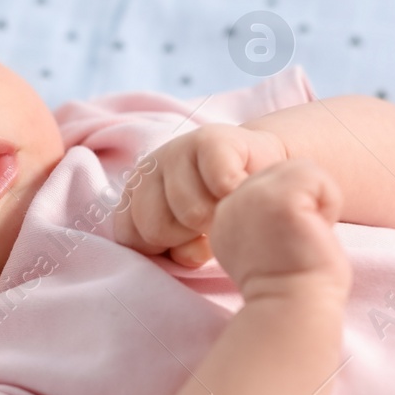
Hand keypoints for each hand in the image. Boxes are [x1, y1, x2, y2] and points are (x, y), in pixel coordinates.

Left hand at [113, 124, 287, 266]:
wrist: (263, 169)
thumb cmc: (223, 212)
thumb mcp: (195, 242)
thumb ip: (183, 255)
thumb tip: (191, 255)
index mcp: (135, 198)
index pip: (131, 240)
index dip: (167, 251)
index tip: (190, 240)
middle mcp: (147, 171)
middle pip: (154, 230)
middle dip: (188, 238)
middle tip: (210, 223)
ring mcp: (175, 151)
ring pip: (190, 213)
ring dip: (218, 220)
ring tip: (227, 207)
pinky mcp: (210, 139)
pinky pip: (220, 183)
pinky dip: (237, 197)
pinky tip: (243, 190)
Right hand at [208, 158, 351, 305]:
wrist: (295, 309)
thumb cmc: (292, 285)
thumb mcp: (266, 243)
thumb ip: (265, 215)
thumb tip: (294, 197)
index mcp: (227, 215)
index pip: (270, 184)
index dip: (290, 211)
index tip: (285, 248)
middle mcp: (232, 203)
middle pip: (284, 170)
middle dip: (304, 203)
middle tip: (298, 242)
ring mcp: (252, 197)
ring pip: (300, 168)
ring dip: (316, 202)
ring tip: (306, 235)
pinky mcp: (279, 198)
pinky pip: (316, 176)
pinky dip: (329, 203)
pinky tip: (314, 231)